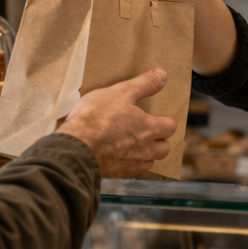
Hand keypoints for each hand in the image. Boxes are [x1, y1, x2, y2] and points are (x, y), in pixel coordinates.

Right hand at [59, 70, 177, 177]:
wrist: (77, 147)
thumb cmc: (97, 118)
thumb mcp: (120, 92)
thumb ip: (144, 85)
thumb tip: (162, 75)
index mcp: (149, 128)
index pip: (170, 127)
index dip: (165, 121)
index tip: (158, 118)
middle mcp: (145, 149)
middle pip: (164, 149)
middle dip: (159, 141)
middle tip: (147, 132)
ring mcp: (132, 164)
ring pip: (149, 162)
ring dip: (145, 154)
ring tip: (132, 145)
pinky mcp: (118, 174)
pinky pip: (131, 171)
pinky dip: (129, 164)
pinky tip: (118, 156)